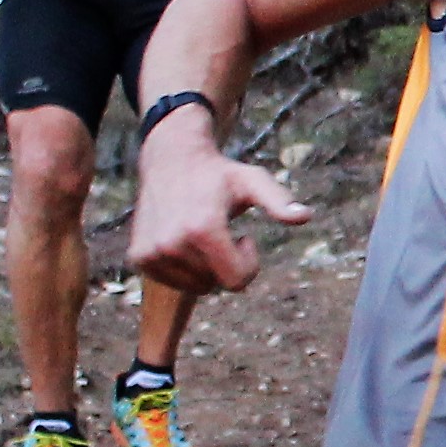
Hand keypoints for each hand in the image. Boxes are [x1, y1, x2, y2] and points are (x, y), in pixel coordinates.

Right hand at [128, 111, 310, 292]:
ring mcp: (152, 253)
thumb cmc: (219, 173)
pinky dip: (184, 268)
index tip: (244, 237)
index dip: (248, 263)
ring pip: (196, 287)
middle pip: (216, 285)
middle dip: (226, 263)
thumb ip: (279, 201)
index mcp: (202, 229)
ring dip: (206, 267)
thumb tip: (306, 216)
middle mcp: (172, 244)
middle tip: (221, 232)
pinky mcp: (139, 258)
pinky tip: (183, 238)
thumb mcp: (253, 182)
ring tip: (201, 233)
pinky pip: (174, 282)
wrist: (170, 159)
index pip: (236, 281)